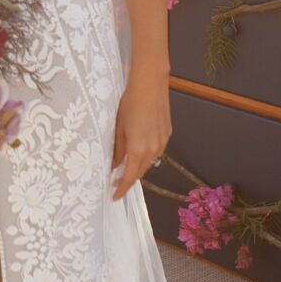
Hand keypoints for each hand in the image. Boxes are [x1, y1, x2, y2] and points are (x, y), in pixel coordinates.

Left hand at [109, 67, 170, 200]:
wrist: (149, 84)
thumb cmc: (129, 103)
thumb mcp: (118, 127)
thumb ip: (116, 150)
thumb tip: (112, 165)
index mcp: (138, 149)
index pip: (130, 177)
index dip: (122, 188)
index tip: (114, 196)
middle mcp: (153, 150)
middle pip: (140, 172)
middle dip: (129, 178)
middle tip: (116, 182)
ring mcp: (162, 142)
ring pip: (149, 162)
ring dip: (138, 166)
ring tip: (126, 166)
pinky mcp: (167, 134)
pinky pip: (156, 151)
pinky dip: (146, 155)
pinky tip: (138, 150)